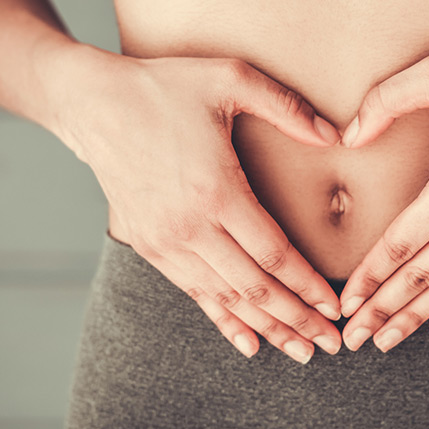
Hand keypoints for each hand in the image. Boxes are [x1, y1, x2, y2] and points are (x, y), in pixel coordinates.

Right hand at [52, 47, 344, 362]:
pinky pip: (193, 293)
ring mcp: (166, 241)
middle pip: (254, 287)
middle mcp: (190, 226)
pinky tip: (249, 343)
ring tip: (301, 350)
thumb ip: (287, 106)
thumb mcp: (230, 78)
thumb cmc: (165, 86)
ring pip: (226, 298)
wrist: (92, 103)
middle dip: (297, 320)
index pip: (273, 254)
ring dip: (267, 327)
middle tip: (332, 345)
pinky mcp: (149, 245)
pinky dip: (224, 321)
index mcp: (216, 190)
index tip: (336, 307)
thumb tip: (336, 136)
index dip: (308, 286)